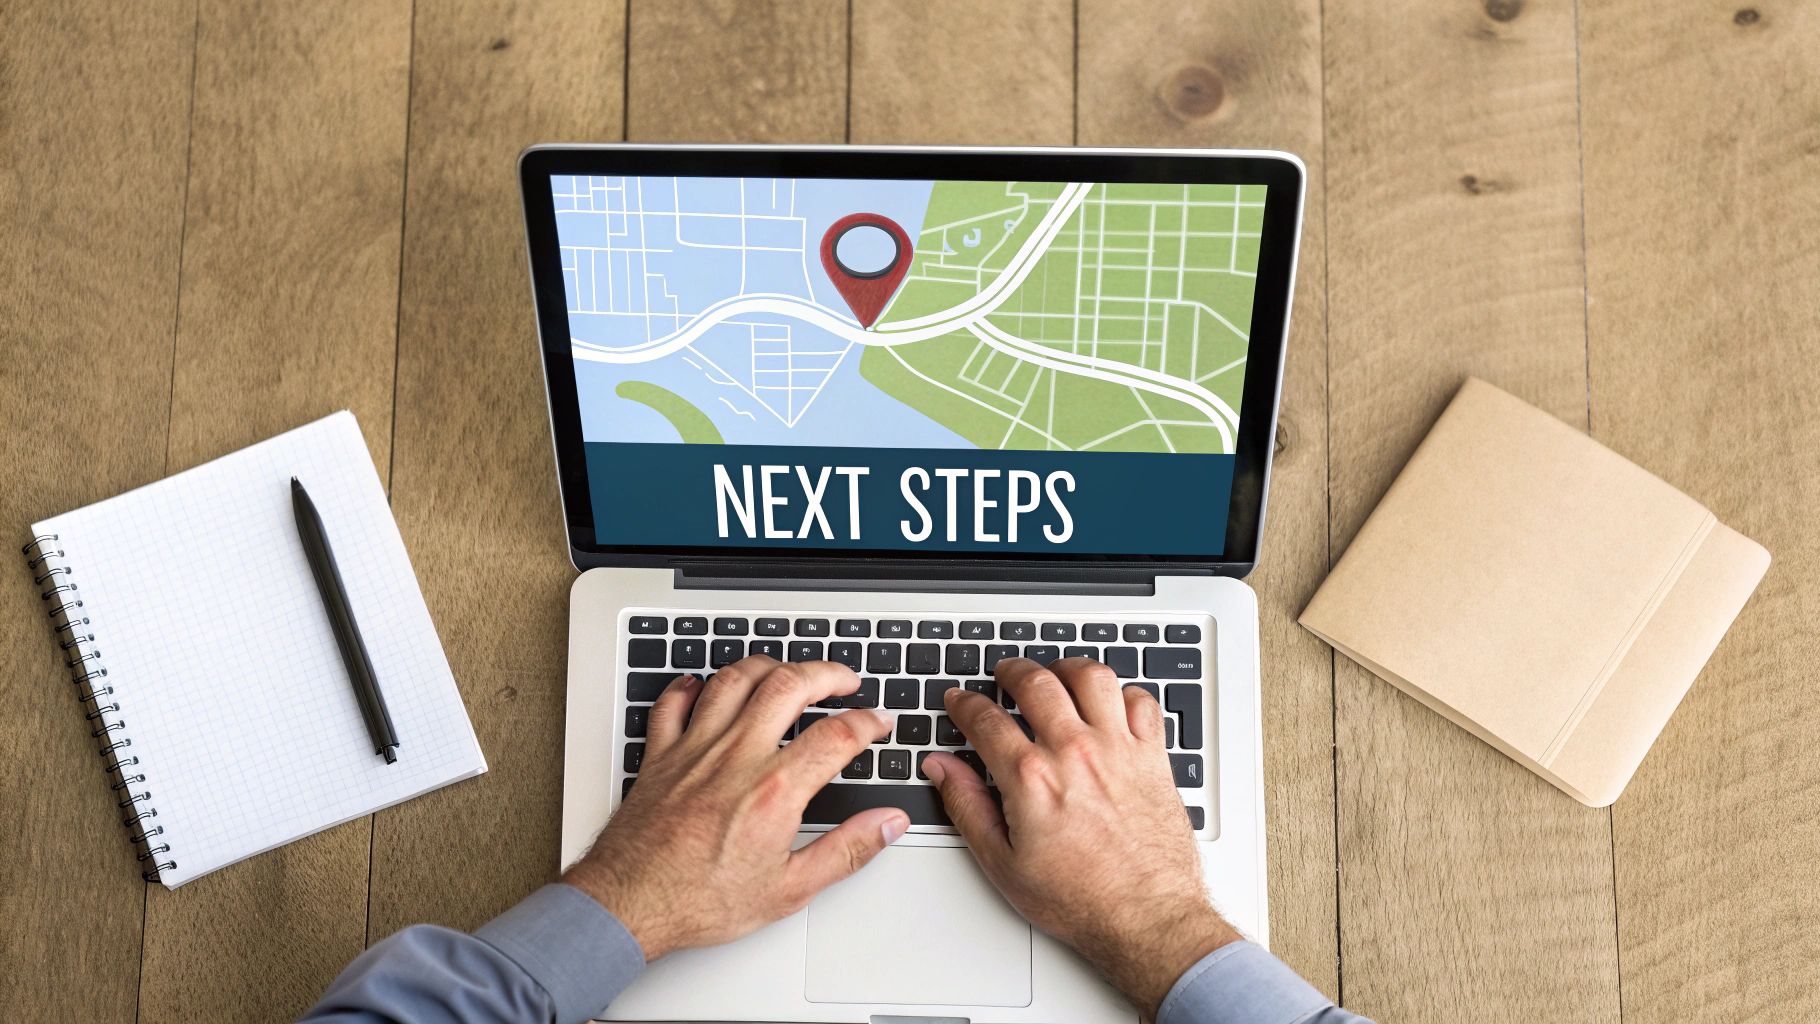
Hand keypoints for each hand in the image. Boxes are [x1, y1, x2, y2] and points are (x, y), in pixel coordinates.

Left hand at [563, 657, 908, 960]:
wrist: (628, 905)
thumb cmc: (699, 901)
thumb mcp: (789, 889)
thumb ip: (846, 850)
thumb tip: (886, 825)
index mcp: (773, 789)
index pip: (836, 735)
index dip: (867, 722)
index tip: (878, 722)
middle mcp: (735, 756)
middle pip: (788, 684)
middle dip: (826, 673)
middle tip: (844, 680)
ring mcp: (695, 749)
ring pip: (734, 679)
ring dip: (769, 666)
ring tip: (788, 672)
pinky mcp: (661, 755)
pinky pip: (674, 702)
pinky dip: (690, 686)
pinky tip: (703, 685)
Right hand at [925, 658, 1239, 1017]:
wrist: (1145, 918)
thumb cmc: (1080, 899)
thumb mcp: (1002, 863)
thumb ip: (967, 806)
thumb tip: (942, 769)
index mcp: (1031, 776)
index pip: (985, 718)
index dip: (965, 703)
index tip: (960, 701)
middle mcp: (1075, 751)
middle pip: (1036, 682)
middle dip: (1012, 671)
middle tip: (1004, 674)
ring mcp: (1118, 749)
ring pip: (1092, 677)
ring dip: (1067, 668)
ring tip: (1056, 674)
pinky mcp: (1153, 757)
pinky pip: (1141, 702)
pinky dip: (1123, 694)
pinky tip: (1110, 702)